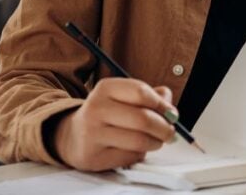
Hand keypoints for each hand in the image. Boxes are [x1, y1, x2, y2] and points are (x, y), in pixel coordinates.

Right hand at [51, 78, 176, 170]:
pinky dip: (140, 154)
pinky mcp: (93, 156)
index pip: (141, 92)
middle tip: (170, 133)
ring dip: (155, 143)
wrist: (73, 136)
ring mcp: (92, 134)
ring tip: (156, 141)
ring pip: (139, 141)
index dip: (162, 105)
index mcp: (106, 88)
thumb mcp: (125, 97)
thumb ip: (152, 97)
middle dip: (164, 128)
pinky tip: (136, 149)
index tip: (171, 113)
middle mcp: (96, 108)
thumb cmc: (108, 115)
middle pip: (143, 119)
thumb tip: (170, 109)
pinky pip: (130, 157)